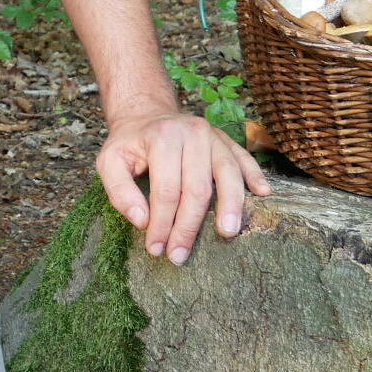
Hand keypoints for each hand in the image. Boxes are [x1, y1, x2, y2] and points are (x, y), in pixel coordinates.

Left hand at [94, 103, 272, 265]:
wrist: (147, 115)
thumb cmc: (129, 145)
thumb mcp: (109, 162)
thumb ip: (119, 192)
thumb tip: (142, 221)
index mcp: (162, 138)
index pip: (166, 190)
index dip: (162, 224)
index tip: (157, 249)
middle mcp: (192, 133)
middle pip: (196, 188)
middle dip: (188, 227)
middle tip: (180, 256)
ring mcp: (213, 135)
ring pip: (226, 174)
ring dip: (230, 206)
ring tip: (228, 233)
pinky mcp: (226, 139)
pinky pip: (244, 158)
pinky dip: (254, 175)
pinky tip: (262, 193)